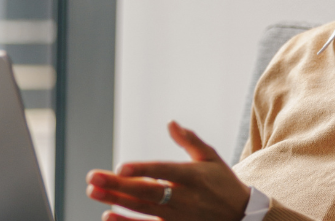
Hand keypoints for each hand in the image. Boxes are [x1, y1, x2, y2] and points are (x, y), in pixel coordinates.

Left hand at [86, 121, 251, 220]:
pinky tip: (108, 215)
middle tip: (93, 178)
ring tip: (93, 192)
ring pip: (142, 210)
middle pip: (146, 192)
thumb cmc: (223, 183)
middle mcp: (184, 198)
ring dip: (116, 202)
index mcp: (193, 176)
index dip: (142, 170)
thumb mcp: (211, 157)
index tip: (120, 167)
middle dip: (118, 186)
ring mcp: (178, 218)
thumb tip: (170, 123)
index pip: (163, 171)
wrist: (241, 217)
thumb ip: (190, 140)